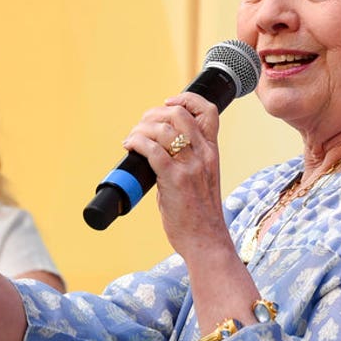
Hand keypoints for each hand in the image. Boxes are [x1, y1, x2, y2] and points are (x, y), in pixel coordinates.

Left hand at [122, 92, 229, 258]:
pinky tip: (130, 146)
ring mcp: (190, 166)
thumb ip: (188, 161)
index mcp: (211, 152)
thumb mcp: (202, 178)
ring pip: (163, 128)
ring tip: (132, 138)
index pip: (208, 111)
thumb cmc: (201, 215)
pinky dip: (137, 142)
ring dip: (141, 128)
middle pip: (179, 113)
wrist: (207, 241)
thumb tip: (159, 150)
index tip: (168, 103)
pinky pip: (152, 150)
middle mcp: (203, 154)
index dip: (186, 99)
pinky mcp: (174, 179)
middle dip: (154, 113)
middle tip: (142, 126)